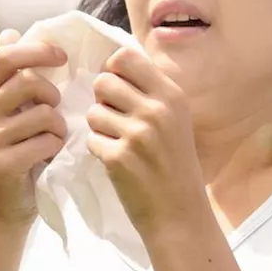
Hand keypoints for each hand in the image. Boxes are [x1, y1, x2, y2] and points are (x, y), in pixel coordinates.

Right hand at [0, 29, 67, 225]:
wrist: (1, 213)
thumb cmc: (15, 158)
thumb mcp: (8, 116)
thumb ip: (11, 79)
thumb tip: (9, 32)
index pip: (6, 56)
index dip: (37, 50)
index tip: (62, 57)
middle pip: (29, 82)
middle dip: (54, 95)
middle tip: (55, 113)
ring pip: (45, 113)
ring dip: (59, 127)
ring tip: (51, 141)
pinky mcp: (3, 162)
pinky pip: (48, 140)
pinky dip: (57, 148)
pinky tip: (48, 158)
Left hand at [85, 47, 209, 237]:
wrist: (180, 213)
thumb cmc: (175, 163)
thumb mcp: (175, 119)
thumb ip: (150, 91)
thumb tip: (112, 66)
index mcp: (171, 95)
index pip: (125, 57)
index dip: (113, 70)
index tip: (118, 89)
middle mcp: (156, 110)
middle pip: (104, 81)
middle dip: (103, 99)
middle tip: (116, 119)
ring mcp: (137, 134)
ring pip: (94, 111)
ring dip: (100, 127)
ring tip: (119, 142)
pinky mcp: (118, 157)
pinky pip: (91, 139)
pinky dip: (100, 149)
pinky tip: (118, 161)